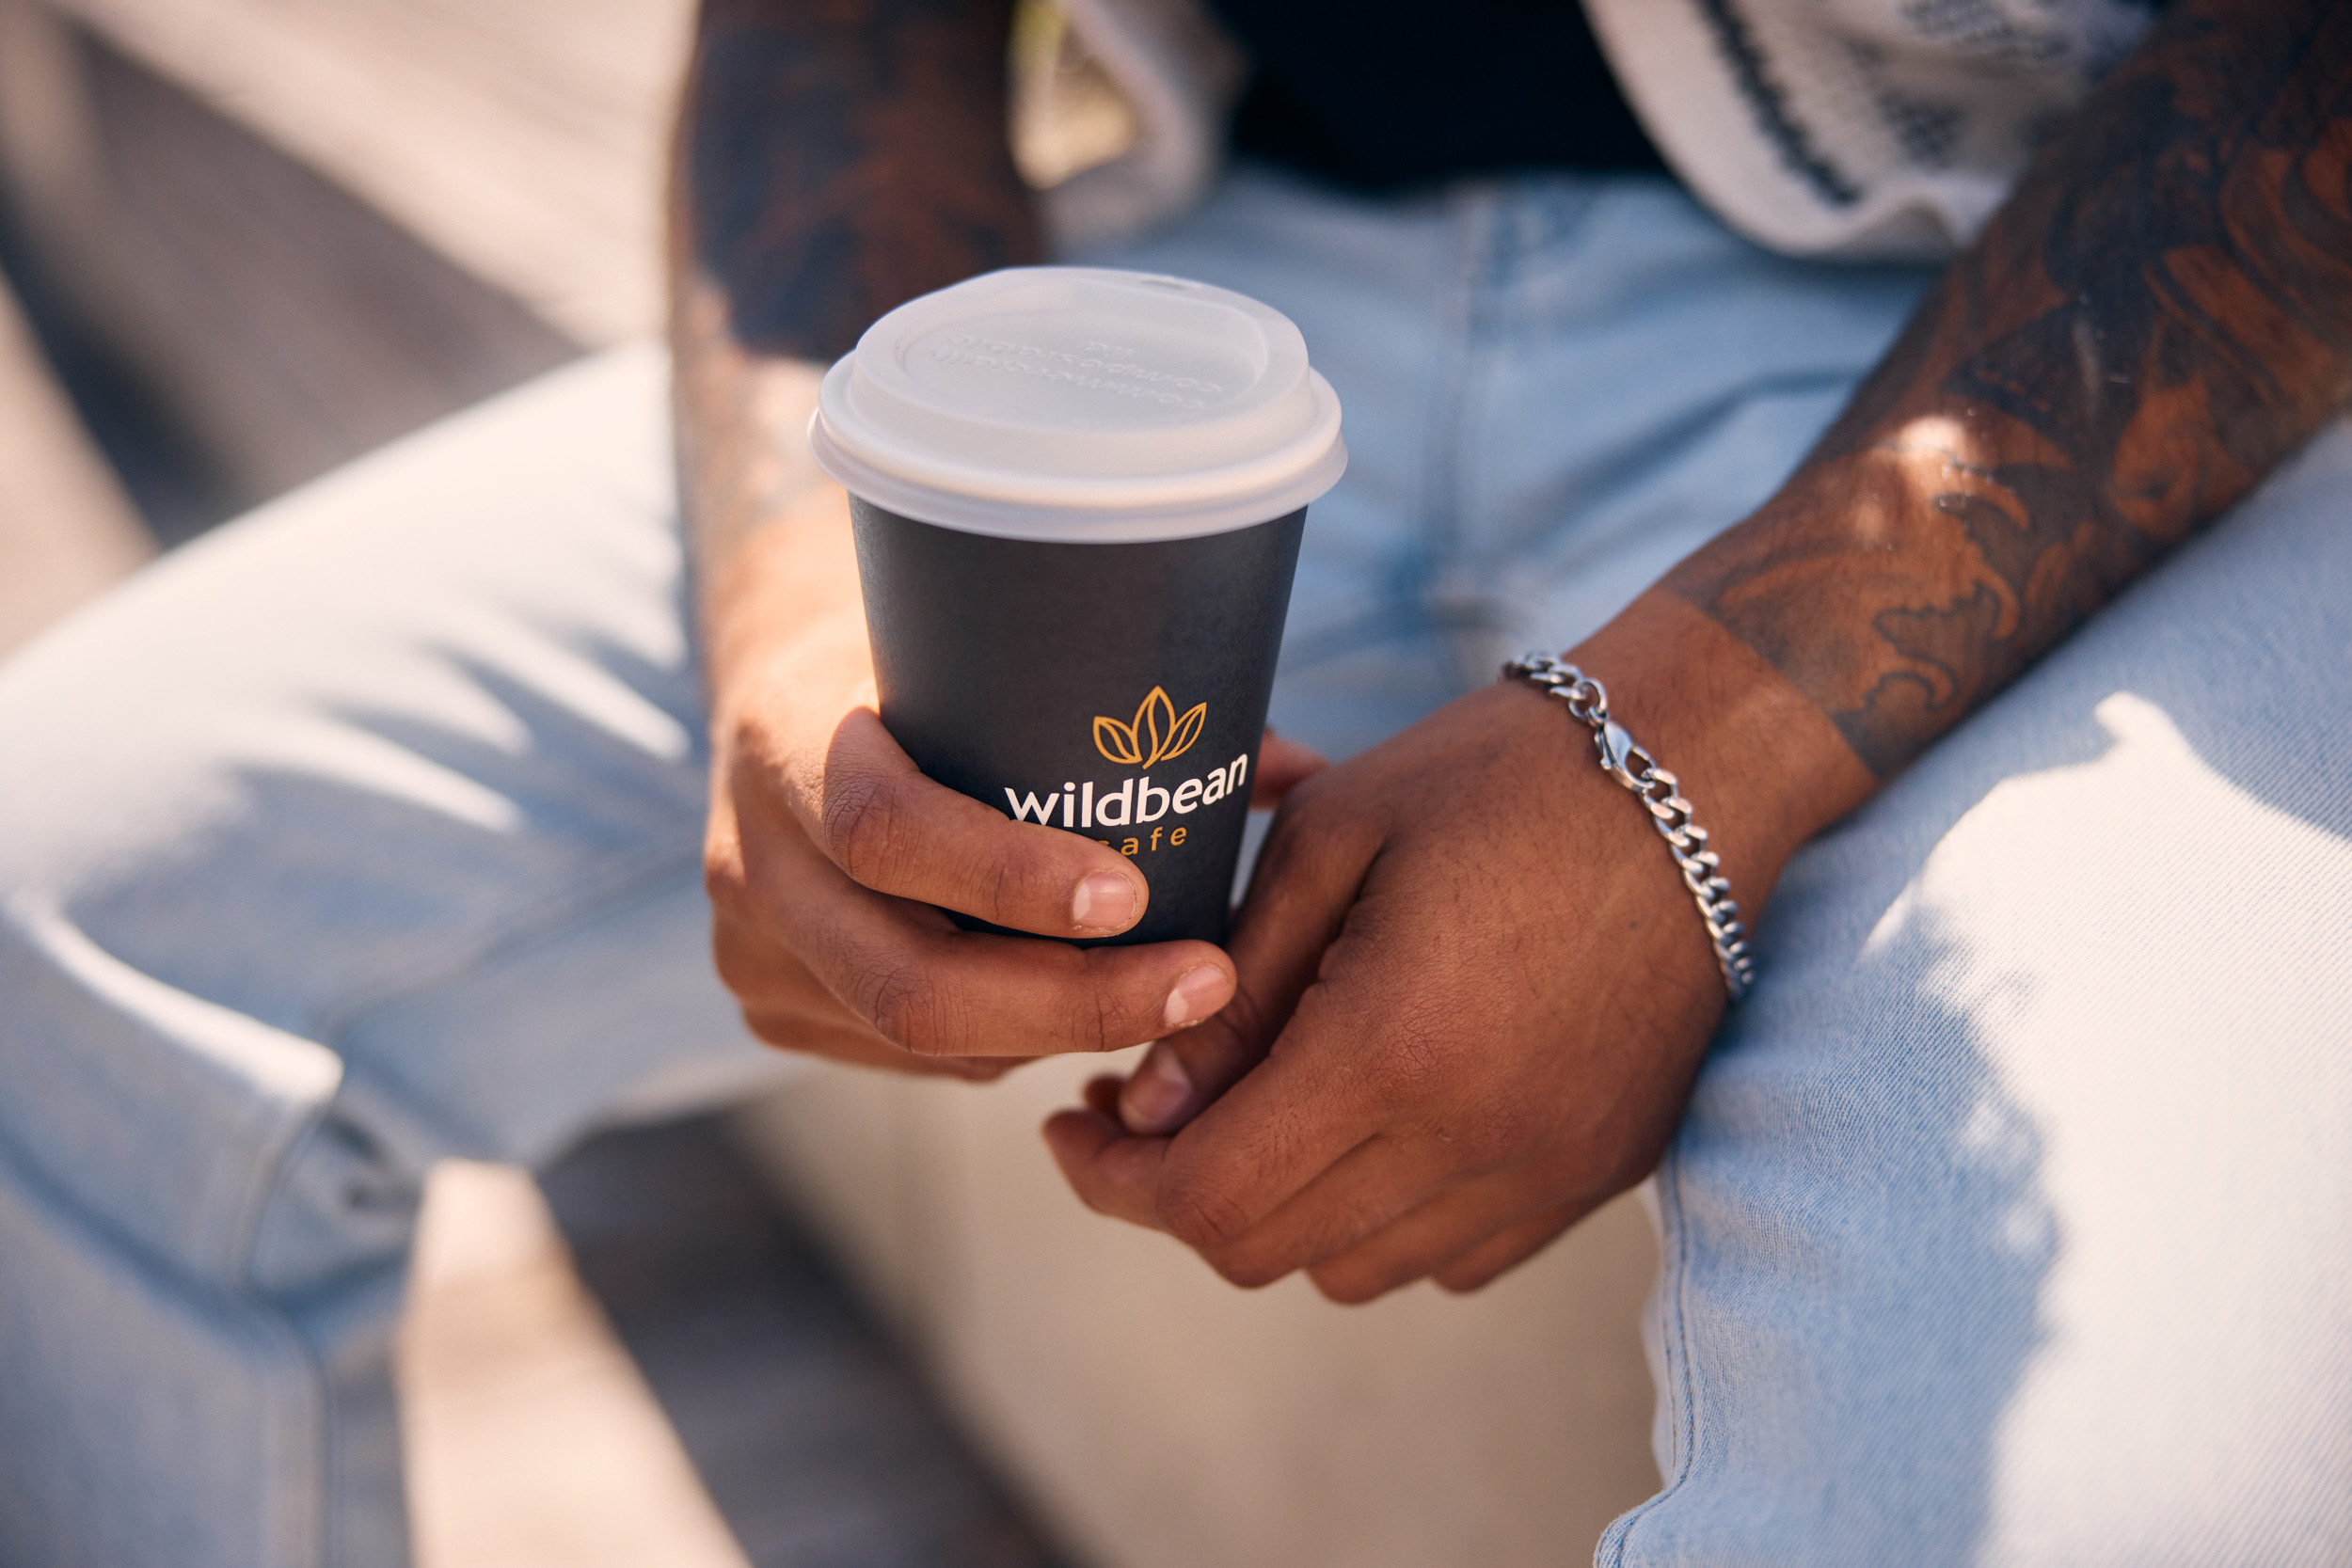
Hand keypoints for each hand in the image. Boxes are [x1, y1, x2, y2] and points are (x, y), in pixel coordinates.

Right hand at [698, 429, 1326, 1075]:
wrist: (775, 692)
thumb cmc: (913, 658)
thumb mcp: (978, 640)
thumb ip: (1120, 696)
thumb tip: (1291, 767)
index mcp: (787, 735)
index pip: (884, 832)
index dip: (1012, 879)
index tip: (1134, 892)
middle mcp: (751, 856)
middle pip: (910, 984)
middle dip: (1076, 1003)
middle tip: (1204, 985)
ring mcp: (752, 949)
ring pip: (920, 1038)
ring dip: (1057, 1035)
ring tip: (1174, 1003)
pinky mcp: (770, 1006)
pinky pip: (908, 1059)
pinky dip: (1006, 1045)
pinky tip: (1080, 1012)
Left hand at [1043, 595, 1868, 1297]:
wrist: (1695, 776)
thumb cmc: (1492, 778)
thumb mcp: (1328, 840)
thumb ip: (1230, 989)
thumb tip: (1151, 1105)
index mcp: (1394, 1052)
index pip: (1208, 1198)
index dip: (1111, 1181)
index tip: (1070, 1122)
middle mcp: (1475, 1143)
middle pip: (1266, 1250)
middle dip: (1174, 1192)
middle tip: (1138, 1107)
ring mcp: (1546, 1172)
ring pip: (1352, 1269)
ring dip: (1275, 1209)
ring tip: (1246, 1109)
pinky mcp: (1596, 1173)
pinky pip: (1449, 1258)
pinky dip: (1376, 1218)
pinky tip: (1360, 1122)